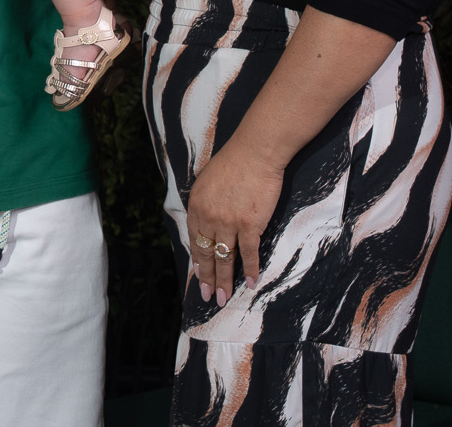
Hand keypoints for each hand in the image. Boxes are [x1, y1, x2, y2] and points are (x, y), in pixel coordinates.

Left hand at [184, 140, 283, 305]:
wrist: (255, 152)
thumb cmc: (233, 162)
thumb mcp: (207, 181)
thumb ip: (204, 203)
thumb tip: (205, 220)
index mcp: (196, 206)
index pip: (195, 241)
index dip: (197, 261)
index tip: (199, 276)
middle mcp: (209, 217)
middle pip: (206, 254)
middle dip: (207, 279)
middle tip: (207, 297)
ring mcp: (228, 223)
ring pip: (224, 259)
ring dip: (224, 282)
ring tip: (223, 299)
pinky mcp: (249, 225)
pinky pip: (248, 253)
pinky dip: (249, 270)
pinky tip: (250, 283)